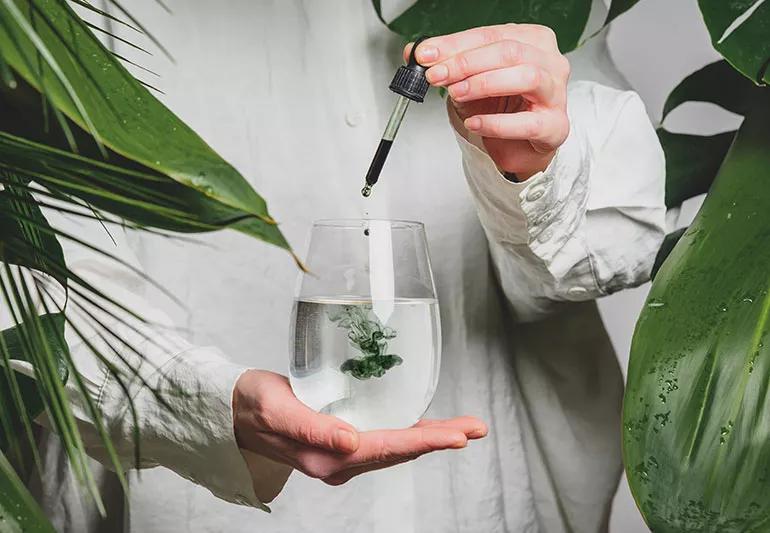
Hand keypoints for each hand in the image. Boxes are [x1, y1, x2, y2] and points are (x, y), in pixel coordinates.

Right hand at [233, 370, 486, 485]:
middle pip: (399, 451)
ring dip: (430, 436)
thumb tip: (352, 442)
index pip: (387, 449)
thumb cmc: (255, 406)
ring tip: (464, 427)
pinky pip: (383, 439)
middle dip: (439, 439)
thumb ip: (314, 427)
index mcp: (329, 457)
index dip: (424, 442)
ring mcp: (343, 453)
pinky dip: (409, 432)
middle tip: (476, 427)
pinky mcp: (342, 441)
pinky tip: (425, 425)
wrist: (236, 413)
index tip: (456, 437)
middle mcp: (341, 460)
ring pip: (395, 446)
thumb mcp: (280, 410)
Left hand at [407, 24, 570, 179]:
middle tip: (437, 75)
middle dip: (467, 62)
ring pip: (527, 77)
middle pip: (510, 51)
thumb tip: (417, 53)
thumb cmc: (503, 105)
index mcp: (533, 40)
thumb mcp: (471, 79)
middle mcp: (550, 62)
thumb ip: (447, 63)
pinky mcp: (555, 126)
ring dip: (484, 84)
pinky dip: (496, 123)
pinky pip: (527, 122)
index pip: (492, 35)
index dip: (456, 44)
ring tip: (456, 93)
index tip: (426, 55)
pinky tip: (474, 122)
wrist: (520, 144)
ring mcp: (556, 94)